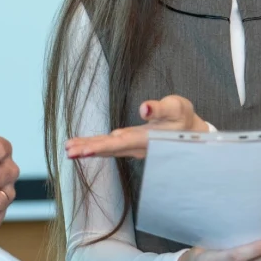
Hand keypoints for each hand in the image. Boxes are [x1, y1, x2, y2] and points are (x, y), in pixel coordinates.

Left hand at [64, 95, 209, 159]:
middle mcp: (137, 146)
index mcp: (147, 139)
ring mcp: (133, 146)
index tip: (83, 151)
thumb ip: (160, 109)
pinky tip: (83, 146)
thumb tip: (143, 108)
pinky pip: (110, 146)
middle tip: (68, 152)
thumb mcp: (176, 108)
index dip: (101, 147)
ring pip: (107, 148)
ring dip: (88, 149)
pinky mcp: (131, 142)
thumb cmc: (184, 117)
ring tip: (69, 149)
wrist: (192, 131)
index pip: (120, 144)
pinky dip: (95, 145)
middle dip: (88, 150)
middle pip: (109, 149)